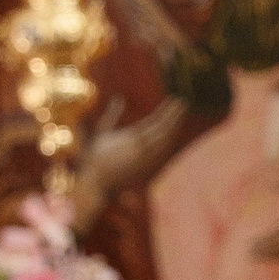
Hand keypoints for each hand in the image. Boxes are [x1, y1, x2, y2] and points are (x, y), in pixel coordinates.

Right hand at [74, 96, 196, 230]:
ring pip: (167, 141)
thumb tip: (119, 98)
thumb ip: (113, 115)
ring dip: (175, 127)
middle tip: (183, 103)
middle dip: (175, 115)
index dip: (167, 110)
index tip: (175, 99)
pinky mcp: (149, 168)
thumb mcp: (103, 132)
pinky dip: (170, 141)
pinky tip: (173, 133)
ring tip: (180, 115)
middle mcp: (142, 148)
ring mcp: (147, 159)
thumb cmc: (96, 155)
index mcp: (131, 137)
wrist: (97, 181)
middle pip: (165, 129)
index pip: (155, 121)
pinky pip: (164, 152)